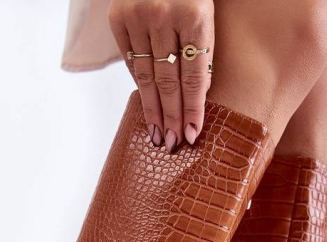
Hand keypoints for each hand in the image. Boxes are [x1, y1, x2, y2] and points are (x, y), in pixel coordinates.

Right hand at [108, 0, 213, 151]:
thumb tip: (200, 93)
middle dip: (171, 116)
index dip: (193, 107)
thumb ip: (204, 45)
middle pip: (169, 80)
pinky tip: (145, 104)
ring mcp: (137, 17)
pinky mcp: (118, 18)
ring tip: (156, 135)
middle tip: (172, 143)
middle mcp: (163, 16)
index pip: (194, 74)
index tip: (192, 133)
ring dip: (152, 109)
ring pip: (146, 75)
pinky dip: (139, 84)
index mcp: (195, 14)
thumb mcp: (208, 6)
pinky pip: (130, 60)